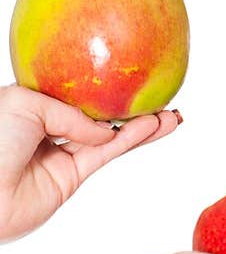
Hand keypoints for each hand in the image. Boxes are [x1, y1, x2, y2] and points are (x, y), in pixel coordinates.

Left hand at [0, 85, 180, 241]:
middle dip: (128, 105)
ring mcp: (59, 153)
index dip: (102, 84)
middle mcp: (46, 128)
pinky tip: (152, 127)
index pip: (73, 91)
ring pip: (108, 135)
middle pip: (96, 113)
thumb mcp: (25, 103)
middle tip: (162, 96)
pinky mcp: (70, 178)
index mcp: (30, 103)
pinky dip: (130, 140)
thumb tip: (102, 131)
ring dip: (141, 126)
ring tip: (172, 116)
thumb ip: (70, 113)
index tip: (130, 74)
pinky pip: (106, 154)